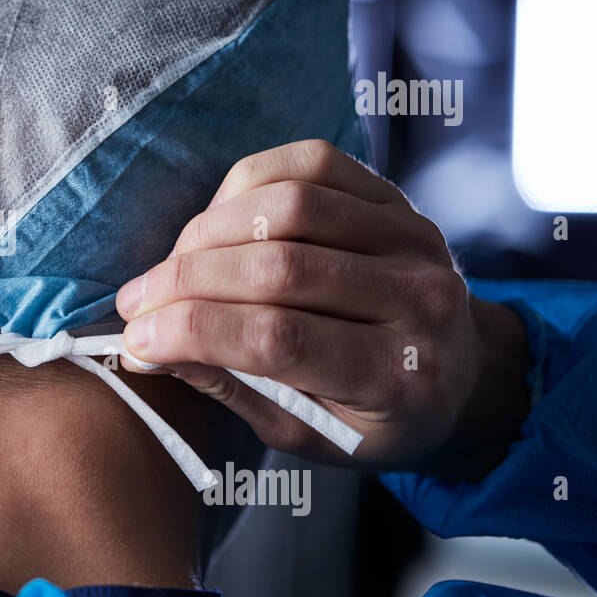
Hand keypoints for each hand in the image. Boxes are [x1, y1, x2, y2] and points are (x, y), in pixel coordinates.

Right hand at [116, 139, 529, 477]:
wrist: (460, 374)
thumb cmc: (371, 416)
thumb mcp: (305, 432)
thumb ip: (230, 386)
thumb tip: (148, 345)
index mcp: (400, 378)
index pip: (278, 339)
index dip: (192, 331)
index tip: (136, 338)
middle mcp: (419, 301)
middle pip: (279, 268)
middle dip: (186, 281)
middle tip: (136, 301)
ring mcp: (413, 238)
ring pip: (290, 206)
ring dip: (208, 233)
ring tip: (173, 266)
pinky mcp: (397, 198)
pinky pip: (310, 164)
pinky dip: (246, 187)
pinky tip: (217, 224)